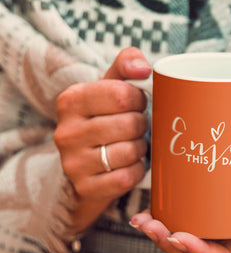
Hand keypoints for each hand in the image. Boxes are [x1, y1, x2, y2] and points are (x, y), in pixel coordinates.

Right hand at [54, 47, 150, 233]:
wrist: (86, 165)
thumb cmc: (104, 119)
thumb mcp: (109, 87)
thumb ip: (126, 65)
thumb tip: (143, 68)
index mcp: (71, 101)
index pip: (122, 94)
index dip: (139, 100)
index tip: (136, 104)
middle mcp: (66, 132)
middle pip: (130, 124)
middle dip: (142, 125)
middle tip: (136, 127)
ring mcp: (73, 163)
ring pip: (129, 152)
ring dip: (140, 149)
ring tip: (132, 145)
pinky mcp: (86, 188)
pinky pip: (126, 178)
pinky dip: (136, 171)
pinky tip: (129, 165)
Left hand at [130, 147, 230, 252]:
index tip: (176, 237)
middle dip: (169, 245)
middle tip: (149, 225)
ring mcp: (220, 226)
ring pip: (186, 239)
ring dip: (160, 233)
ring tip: (141, 219)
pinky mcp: (211, 210)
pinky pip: (186, 220)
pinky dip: (165, 217)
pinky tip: (148, 207)